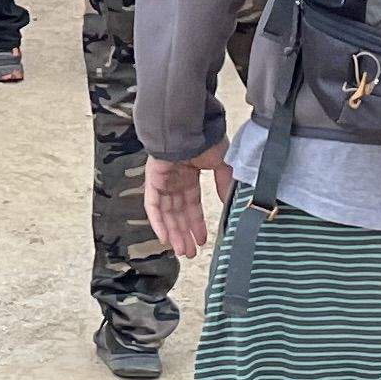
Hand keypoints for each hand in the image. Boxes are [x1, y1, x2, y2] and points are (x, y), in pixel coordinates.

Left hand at [147, 149, 234, 263]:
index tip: (204, 240)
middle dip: (185, 234)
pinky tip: (165, 239)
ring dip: (173, 233)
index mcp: (190, 175)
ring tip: (182, 252)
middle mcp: (174, 180)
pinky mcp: (152, 180)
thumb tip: (228, 203)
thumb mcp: (223, 164)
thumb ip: (224, 183)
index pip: (192, 205)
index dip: (197, 223)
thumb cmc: (206, 139)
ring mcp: (162, 181)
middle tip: (191, 254)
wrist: (190, 125)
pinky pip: (152, 205)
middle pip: (178, 213)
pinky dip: (158, 222)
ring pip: (166, 213)